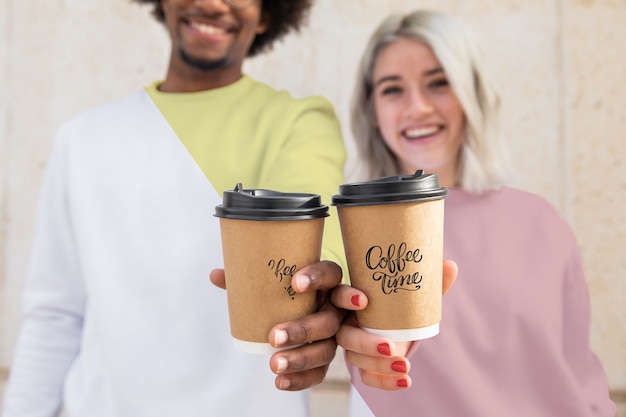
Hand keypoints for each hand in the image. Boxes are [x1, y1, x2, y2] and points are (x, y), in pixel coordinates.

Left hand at [210, 260, 344, 390]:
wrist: (301, 310)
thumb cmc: (286, 291)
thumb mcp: (272, 283)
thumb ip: (248, 279)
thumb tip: (216, 275)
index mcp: (326, 282)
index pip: (330, 274)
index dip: (317, 278)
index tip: (295, 283)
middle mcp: (335, 308)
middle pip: (328, 320)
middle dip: (303, 330)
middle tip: (273, 337)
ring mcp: (335, 335)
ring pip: (326, 349)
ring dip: (301, 359)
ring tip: (274, 364)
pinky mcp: (327, 356)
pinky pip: (320, 372)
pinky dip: (301, 379)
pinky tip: (280, 382)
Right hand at [332, 260, 457, 390]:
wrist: (402, 327)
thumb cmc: (401, 305)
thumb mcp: (413, 294)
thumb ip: (429, 282)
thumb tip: (450, 265)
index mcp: (352, 299)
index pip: (339, 295)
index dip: (346, 298)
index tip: (364, 301)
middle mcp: (347, 322)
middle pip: (345, 335)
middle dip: (365, 342)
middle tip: (389, 345)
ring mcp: (353, 346)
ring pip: (354, 357)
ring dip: (378, 364)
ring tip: (405, 364)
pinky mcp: (363, 364)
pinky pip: (366, 376)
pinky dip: (385, 381)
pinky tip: (405, 381)